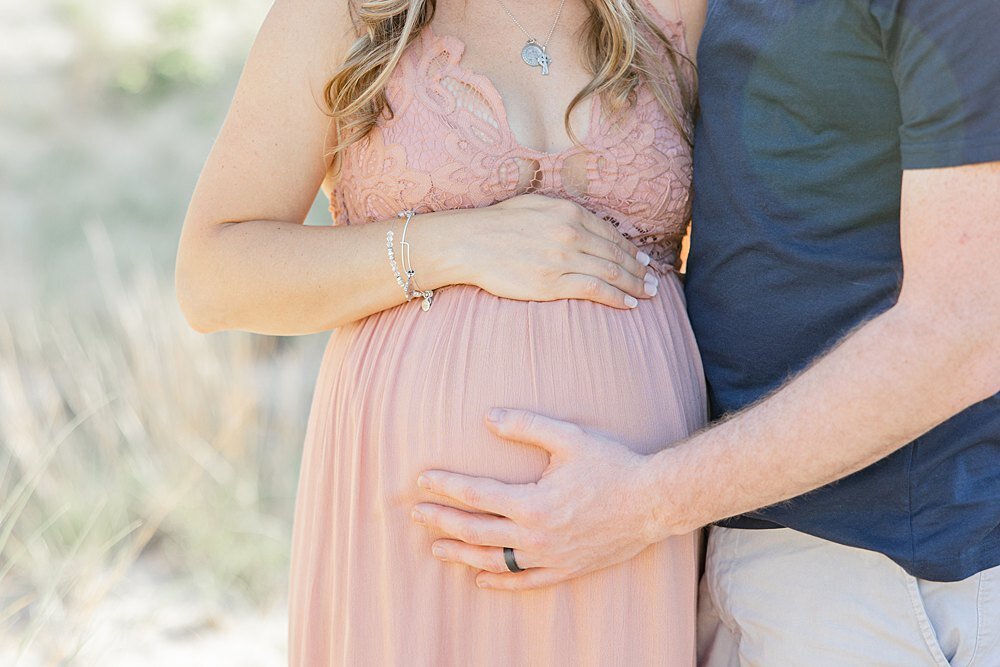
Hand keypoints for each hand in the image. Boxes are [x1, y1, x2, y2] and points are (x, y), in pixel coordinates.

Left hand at [411, 409, 667, 590]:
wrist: (653, 502)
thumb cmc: (611, 465)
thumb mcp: (569, 437)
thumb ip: (526, 426)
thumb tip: (488, 417)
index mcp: (533, 503)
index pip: (476, 495)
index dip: (446, 486)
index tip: (422, 480)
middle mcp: (536, 536)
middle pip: (476, 531)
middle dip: (442, 521)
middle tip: (416, 513)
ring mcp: (550, 557)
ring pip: (494, 561)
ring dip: (461, 555)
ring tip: (436, 548)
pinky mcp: (566, 569)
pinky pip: (525, 582)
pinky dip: (500, 582)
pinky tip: (480, 580)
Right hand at [461, 194, 659, 308]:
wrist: (469, 241)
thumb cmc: (496, 223)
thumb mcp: (534, 204)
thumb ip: (562, 213)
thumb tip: (582, 222)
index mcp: (568, 213)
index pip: (610, 234)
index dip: (631, 249)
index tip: (642, 260)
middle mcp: (570, 234)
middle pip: (616, 254)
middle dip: (639, 270)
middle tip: (654, 281)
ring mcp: (562, 259)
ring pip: (610, 273)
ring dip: (634, 285)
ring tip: (648, 294)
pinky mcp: (551, 283)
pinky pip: (594, 290)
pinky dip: (616, 297)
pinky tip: (628, 305)